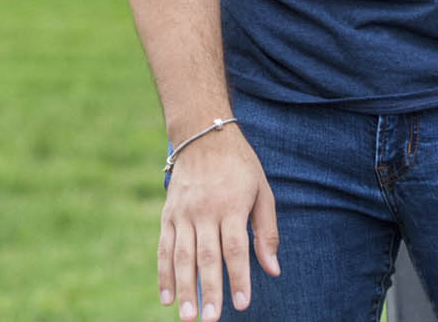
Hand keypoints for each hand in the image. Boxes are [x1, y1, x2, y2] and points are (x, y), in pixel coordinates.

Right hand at [160, 126, 278, 319]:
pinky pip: (164, 248)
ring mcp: (183, 213)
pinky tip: (167, 297)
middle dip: (209, 291)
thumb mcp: (262, 191)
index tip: (242, 304)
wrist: (202, 135)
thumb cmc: (240, 166)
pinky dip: (163, 275)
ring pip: (182, 256)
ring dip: (184, 289)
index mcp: (231, 205)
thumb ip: (266, 231)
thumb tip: (273, 270)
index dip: (239, 278)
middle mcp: (204, 211)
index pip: (235, 248)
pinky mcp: (168, 215)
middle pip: (206, 257)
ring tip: (188, 316)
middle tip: (211, 320)